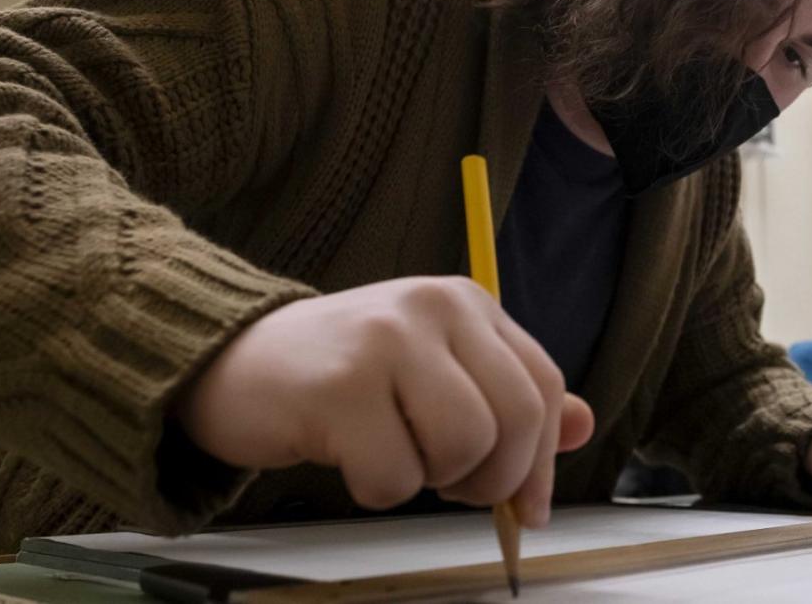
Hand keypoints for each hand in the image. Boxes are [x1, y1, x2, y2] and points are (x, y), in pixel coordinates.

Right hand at [174, 277, 594, 526]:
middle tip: (449, 485)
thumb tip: (580, 424)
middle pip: (517, 420)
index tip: (527, 508)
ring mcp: (387, 342)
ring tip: (393, 458)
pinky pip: (395, 477)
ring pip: (465, 447)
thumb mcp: (434, 370)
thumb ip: (505, 394)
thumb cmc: (341, 376)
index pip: (544, 384)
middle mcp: (434, 307)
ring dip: (431, 481)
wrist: (231, 360)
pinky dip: (376, 490)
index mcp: (466, 302)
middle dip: (492, 479)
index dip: (542, 460)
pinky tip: (347, 458)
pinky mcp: (340, 387)